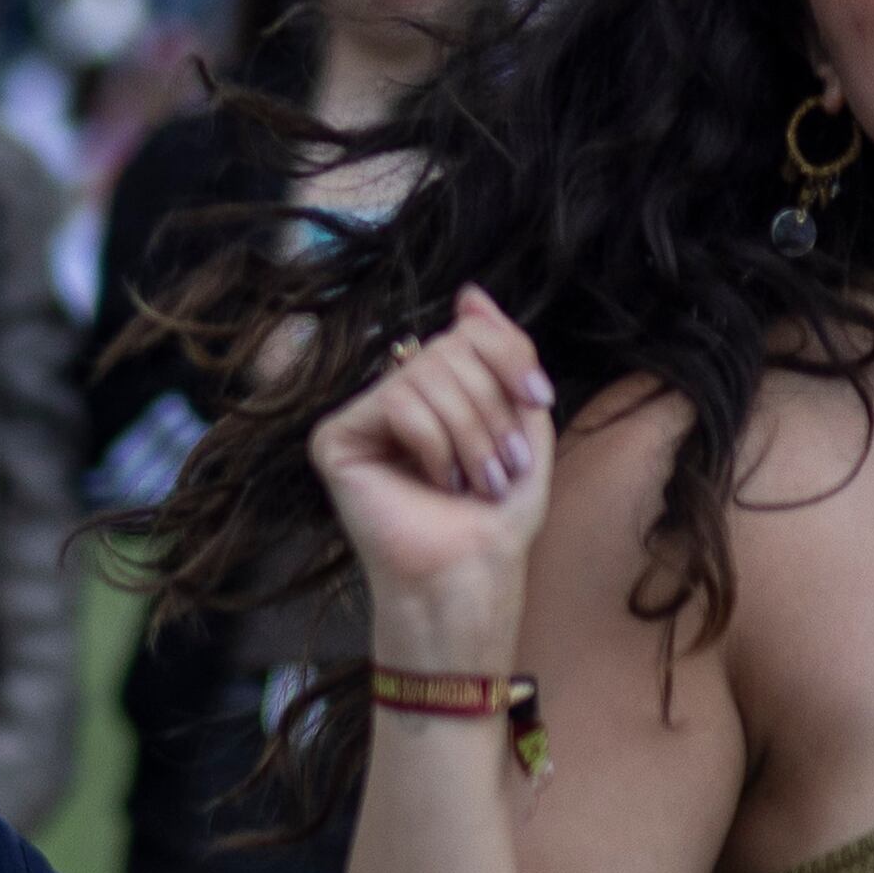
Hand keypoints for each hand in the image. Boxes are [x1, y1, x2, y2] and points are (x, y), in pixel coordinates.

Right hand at [308, 288, 556, 669]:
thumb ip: (503, 355)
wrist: (467, 578)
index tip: (537, 395)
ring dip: (470, 434)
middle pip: (451, 347)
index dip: (509, 353)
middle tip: (500, 467)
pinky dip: (433, 444)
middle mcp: (394, 396)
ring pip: (426, 374)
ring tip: (474, 483)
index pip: (469, 331)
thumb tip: (471, 294)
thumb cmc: (494, 519)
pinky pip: (397, 401)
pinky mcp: (336, 439)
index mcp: (437, 391)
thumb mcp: (521, 423)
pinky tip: (435, 482)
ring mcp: (362, 417)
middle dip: (492, 407)